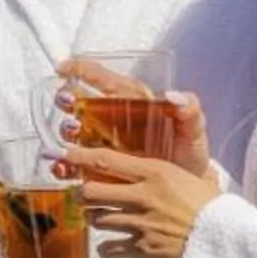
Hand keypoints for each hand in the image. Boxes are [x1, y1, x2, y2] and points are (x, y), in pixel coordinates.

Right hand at [49, 63, 211, 176]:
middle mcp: (112, 120)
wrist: (187, 188)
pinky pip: (75, 164)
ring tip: (71, 133)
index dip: (82, 70)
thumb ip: (190, 112)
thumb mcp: (193, 132)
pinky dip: (64, 164)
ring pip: (73, 131)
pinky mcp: (99, 169)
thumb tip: (174, 96)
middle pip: (81, 103)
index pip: (105, 79)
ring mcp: (103, 144)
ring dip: (66, 130)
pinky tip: (63, 167)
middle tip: (65, 102)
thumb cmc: (188, 153)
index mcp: (133, 103)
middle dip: (67, 99)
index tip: (63, 69)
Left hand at [65, 143, 224, 257]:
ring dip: (98, 219)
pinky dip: (107, 248)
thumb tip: (170, 160)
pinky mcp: (140, 249)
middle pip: (91, 191)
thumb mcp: (194, 178)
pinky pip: (108, 248)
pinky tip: (114, 245)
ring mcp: (139, 224)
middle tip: (87, 195)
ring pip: (97, 220)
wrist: (224, 240)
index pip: (107, 160)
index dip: (81, 157)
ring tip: (106, 219)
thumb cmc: (213, 206)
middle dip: (84, 194)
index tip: (67, 154)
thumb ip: (170, 171)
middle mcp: (142, 196)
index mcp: (155, 173)